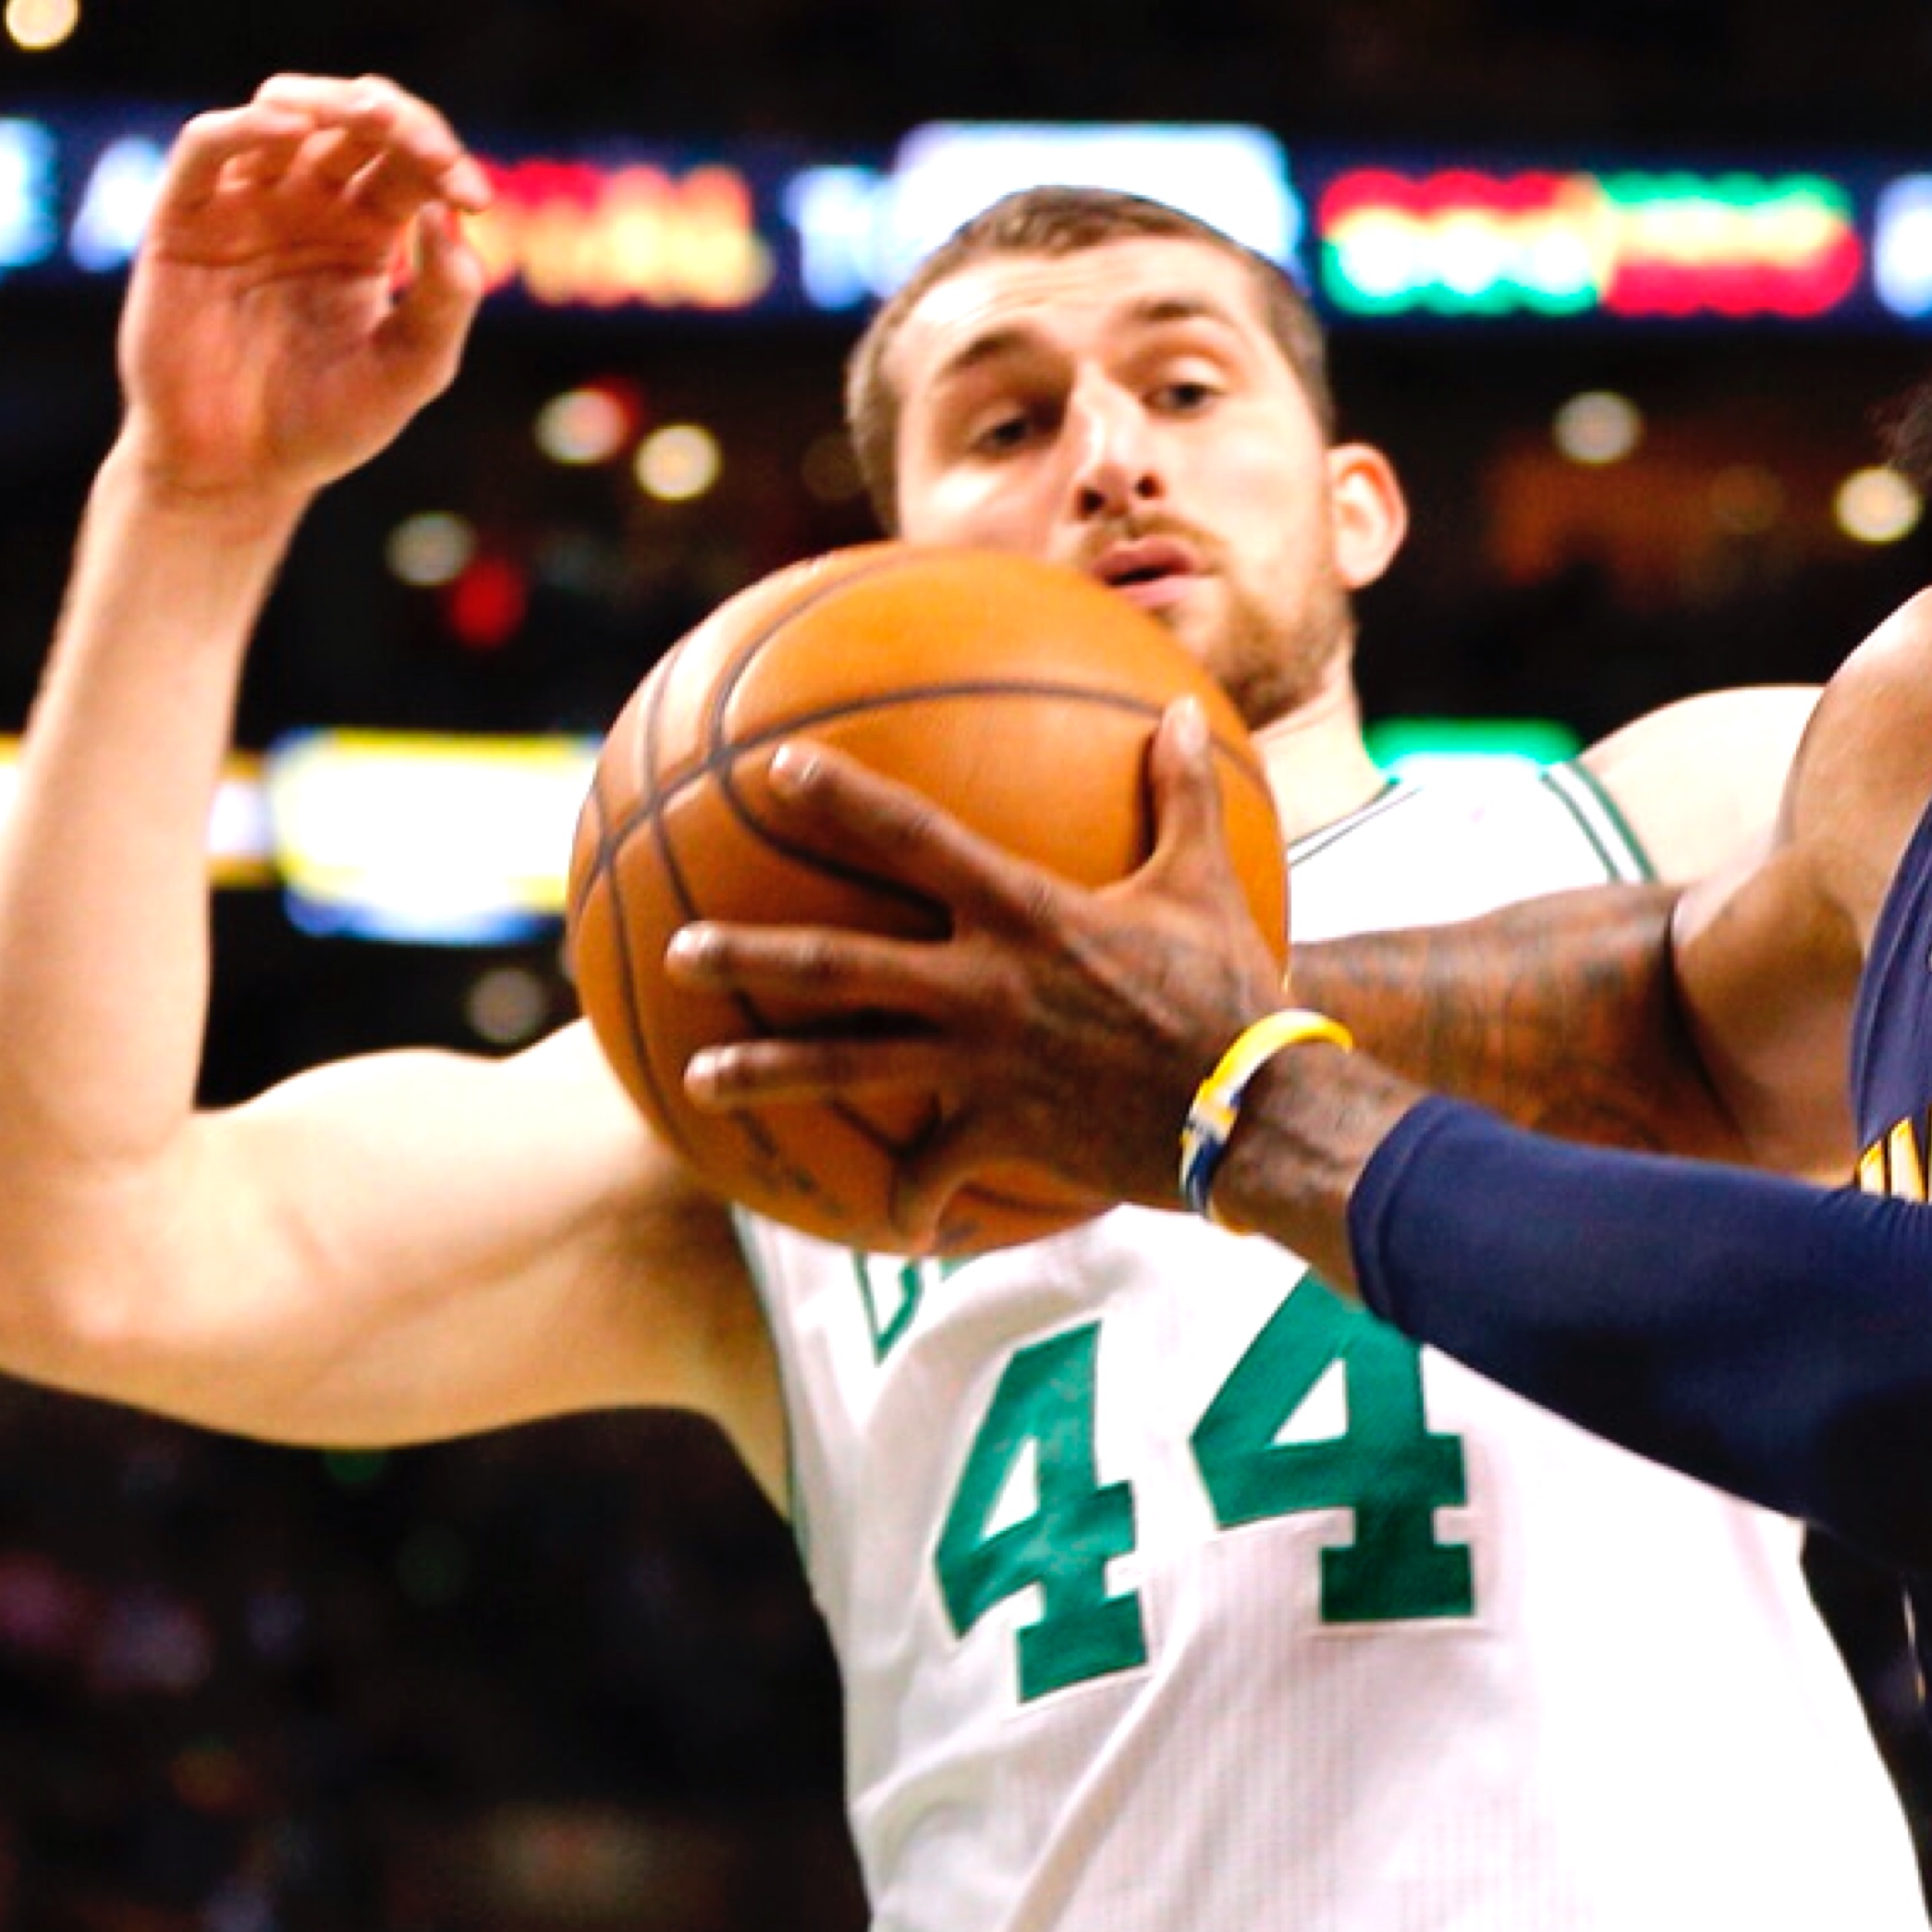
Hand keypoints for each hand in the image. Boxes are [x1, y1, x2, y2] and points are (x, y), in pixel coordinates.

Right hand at [116, 73, 495, 514]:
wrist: (237, 473)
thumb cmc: (327, 425)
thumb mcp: (412, 369)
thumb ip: (446, 298)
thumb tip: (450, 213)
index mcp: (369, 229)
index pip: (412, 161)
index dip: (446, 160)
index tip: (476, 197)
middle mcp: (308, 203)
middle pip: (355, 121)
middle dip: (400, 119)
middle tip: (432, 149)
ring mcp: (245, 205)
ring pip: (285, 112)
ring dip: (331, 102)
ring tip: (372, 118)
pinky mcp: (184, 220)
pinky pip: (207, 148)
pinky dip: (247, 125)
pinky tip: (292, 130)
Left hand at [666, 703, 1289, 1215]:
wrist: (1252, 1107)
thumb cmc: (1231, 987)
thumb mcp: (1208, 878)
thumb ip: (1183, 793)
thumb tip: (1176, 709)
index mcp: (1023, 912)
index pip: (913, 838)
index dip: (842, 798)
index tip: (774, 771)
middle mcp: (981, 984)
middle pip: (839, 965)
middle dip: (750, 956)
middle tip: (679, 952)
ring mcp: (981, 1062)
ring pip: (849, 1066)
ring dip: (766, 1074)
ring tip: (698, 1079)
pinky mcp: (1000, 1132)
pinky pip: (934, 1169)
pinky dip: (911, 1199)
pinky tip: (896, 1222)